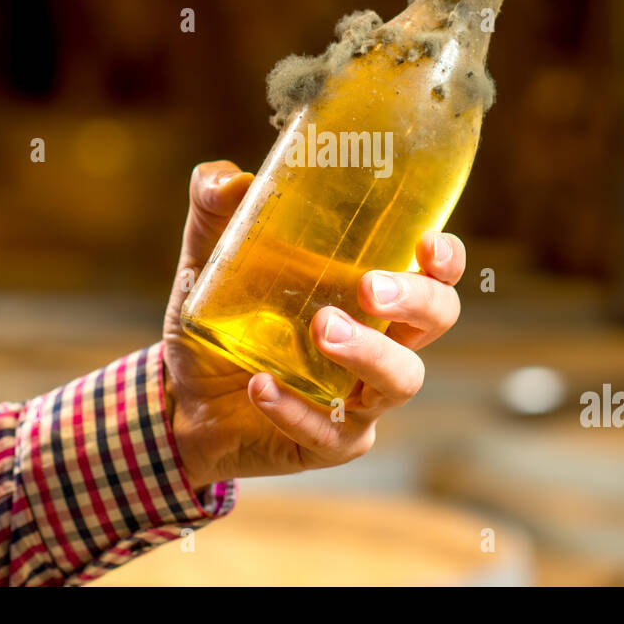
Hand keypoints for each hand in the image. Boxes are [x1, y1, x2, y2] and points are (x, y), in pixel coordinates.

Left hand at [162, 160, 464, 488]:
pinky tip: (260, 386)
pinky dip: (298, 409)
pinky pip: (332, 433)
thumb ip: (214, 205)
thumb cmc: (219, 321)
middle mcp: (381, 341)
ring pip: (402, 379)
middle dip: (416, 299)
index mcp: (369, 291)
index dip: (445, 259)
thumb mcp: (208, 255)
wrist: (178, 400)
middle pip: (437, 319)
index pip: (435, 272)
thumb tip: (228, 180)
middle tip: (369, 287)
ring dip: (369, 351)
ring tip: (321, 329)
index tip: (428, 243)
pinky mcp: (330, 442)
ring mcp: (362, 397)